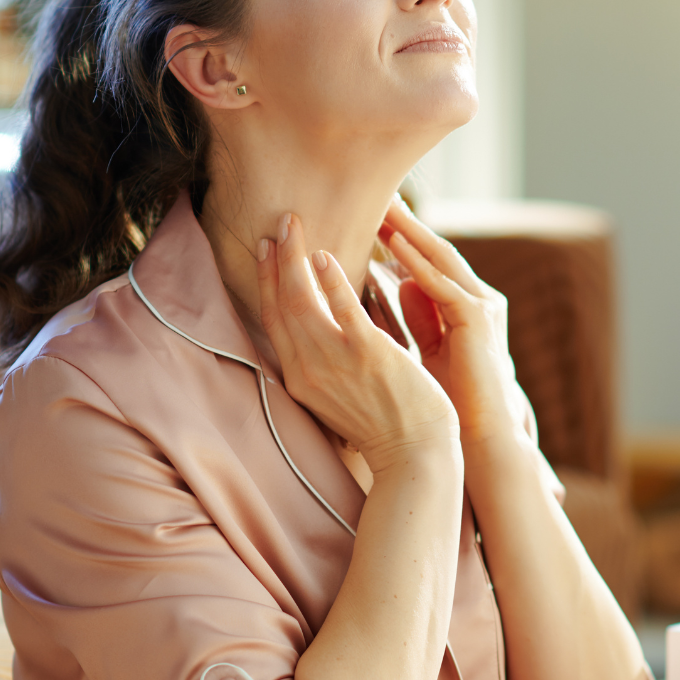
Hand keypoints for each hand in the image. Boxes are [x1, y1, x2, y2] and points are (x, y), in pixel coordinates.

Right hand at [257, 213, 456, 474]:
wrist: (414, 453)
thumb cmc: (383, 423)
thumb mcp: (338, 394)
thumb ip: (324, 362)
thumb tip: (323, 330)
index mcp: (300, 379)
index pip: (273, 322)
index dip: (266, 284)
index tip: (266, 253)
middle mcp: (307, 370)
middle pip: (279, 305)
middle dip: (275, 262)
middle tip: (277, 226)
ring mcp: (334, 361)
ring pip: (301, 300)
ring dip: (293, 259)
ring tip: (292, 226)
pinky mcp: (366, 353)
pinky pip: (341, 308)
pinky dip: (329, 281)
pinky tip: (324, 256)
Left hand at [380, 197, 528, 445]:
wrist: (481, 437)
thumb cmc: (453, 402)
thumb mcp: (429, 349)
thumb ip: (420, 317)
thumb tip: (397, 286)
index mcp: (465, 307)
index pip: (428, 262)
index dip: (401, 237)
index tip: (372, 215)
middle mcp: (478, 300)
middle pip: (434, 251)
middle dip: (405, 223)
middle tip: (377, 193)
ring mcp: (481, 307)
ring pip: (441, 258)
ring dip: (410, 230)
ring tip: (383, 204)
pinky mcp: (477, 320)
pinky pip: (443, 283)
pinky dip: (418, 263)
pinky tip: (396, 243)